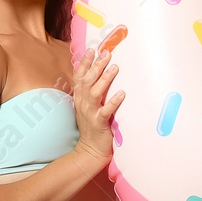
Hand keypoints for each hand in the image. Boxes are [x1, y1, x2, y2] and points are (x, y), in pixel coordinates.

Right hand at [70, 44, 123, 164]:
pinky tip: (122, 94)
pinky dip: (113, 101)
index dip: (85, 63)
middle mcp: (83, 103)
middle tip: (106, 53)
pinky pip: (106, 111)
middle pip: (87, 80)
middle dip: (96, 66)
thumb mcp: (88, 107)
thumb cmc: (92, 127)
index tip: (92, 50)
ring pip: (95, 92)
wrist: (90, 150)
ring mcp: (90, 113)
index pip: (80, 76)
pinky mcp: (99, 123)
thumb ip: (91, 92)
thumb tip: (97, 76)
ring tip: (115, 68)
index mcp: (80, 98)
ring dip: (104, 79)